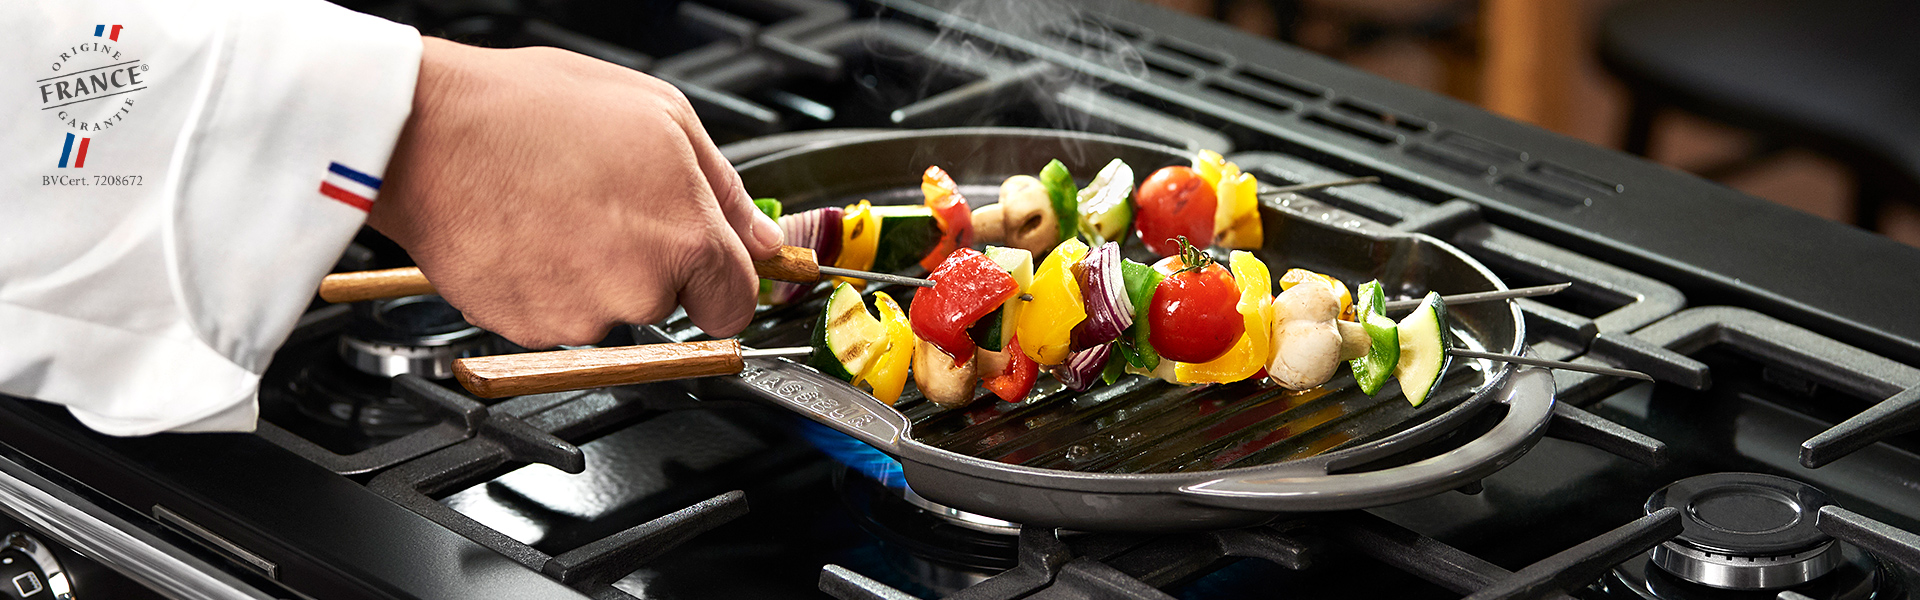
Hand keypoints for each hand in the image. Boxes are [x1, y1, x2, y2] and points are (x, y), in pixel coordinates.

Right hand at [369, 37, 781, 347]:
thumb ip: (726, 188)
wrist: (427, 133)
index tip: (705, 269)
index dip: (720, 283)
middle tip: (604, 205)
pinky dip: (543, 284)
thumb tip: (762, 238)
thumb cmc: (534, 111)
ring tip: (556, 209)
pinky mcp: (524, 329)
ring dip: (591, 272)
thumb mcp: (660, 115)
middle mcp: (637, 290)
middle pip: (667, 304)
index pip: (734, 305)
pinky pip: (553, 316)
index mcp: (685, 240)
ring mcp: (577, 317)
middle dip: (647, 264)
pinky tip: (526, 231)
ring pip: (607, 311)